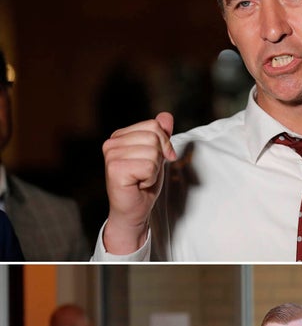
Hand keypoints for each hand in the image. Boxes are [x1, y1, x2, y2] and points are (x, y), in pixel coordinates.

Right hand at [101, 112, 177, 253]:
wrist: (134, 209)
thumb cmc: (143, 183)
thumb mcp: (156, 155)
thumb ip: (160, 135)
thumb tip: (166, 116)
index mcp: (120, 136)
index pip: (154, 125)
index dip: (164, 144)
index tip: (158, 160)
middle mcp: (111, 143)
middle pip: (154, 137)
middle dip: (159, 157)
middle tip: (147, 172)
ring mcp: (111, 156)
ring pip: (153, 152)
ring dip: (154, 170)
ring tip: (142, 178)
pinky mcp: (115, 169)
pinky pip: (149, 166)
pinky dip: (150, 178)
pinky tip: (139, 184)